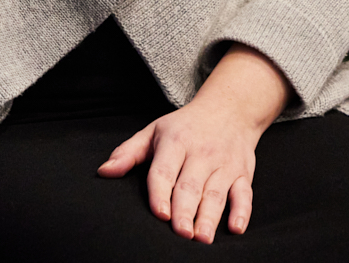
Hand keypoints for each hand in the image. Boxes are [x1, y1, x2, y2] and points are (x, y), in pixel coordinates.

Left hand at [97, 46, 290, 242]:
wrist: (228, 110)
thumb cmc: (185, 126)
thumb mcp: (153, 131)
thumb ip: (128, 153)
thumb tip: (104, 172)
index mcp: (175, 142)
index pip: (165, 171)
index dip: (161, 193)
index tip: (160, 214)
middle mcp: (200, 154)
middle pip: (191, 186)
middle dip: (185, 211)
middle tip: (180, 233)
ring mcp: (224, 164)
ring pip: (216, 193)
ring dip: (210, 217)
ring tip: (201, 238)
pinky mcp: (243, 174)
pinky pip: (244, 194)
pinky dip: (242, 211)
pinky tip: (235, 228)